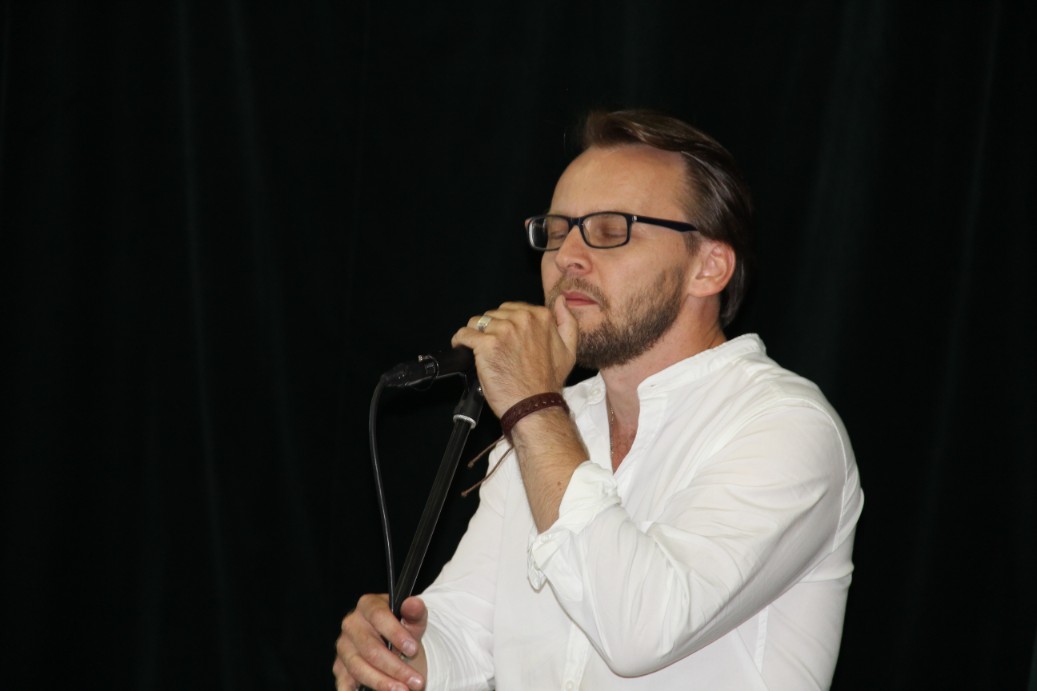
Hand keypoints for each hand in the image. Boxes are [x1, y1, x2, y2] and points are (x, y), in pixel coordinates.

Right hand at [333, 594, 427, 690]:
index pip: (378, 616)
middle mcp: (351, 625)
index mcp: (367, 606)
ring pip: (359, 668)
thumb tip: (413, 604)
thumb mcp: (413, 619)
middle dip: (395, 667)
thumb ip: (415, 612)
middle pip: (370, 649)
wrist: (393, 642)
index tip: (413, 649)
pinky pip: (344, 682)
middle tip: (417, 681)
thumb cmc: (403, 628)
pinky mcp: (340, 667)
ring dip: (382, 682)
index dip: (396, 633)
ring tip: (403, 690)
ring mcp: (344, 647)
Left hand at [452, 296, 578, 416]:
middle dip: (491, 329)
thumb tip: (561, 300)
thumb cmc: (548, 382)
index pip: (512, 309)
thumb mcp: (569, 350)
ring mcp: (504, 330)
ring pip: (477, 322)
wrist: (534, 406)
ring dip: (476, 335)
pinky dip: (460, 341)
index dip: (505, 324)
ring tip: (479, 351)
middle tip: (494, 349)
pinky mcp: (487, 344)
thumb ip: (567, 321)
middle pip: (494, 314)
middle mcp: (523, 319)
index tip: (504, 339)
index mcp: (542, 317)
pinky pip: (464, 334)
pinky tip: (463, 349)